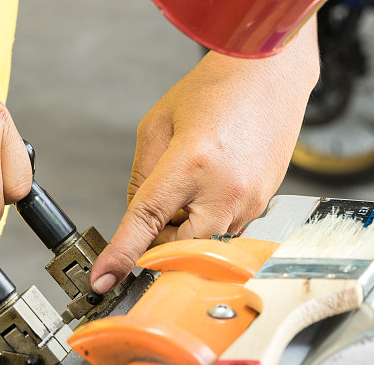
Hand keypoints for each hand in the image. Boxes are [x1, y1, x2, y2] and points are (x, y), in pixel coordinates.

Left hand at [89, 20, 318, 292]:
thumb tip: (137, 222)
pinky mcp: (262, 206)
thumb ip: (141, 179)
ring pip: (202, 244)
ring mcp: (250, 202)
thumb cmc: (214, 91)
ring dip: (185, 230)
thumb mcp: (157, 126)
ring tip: (191, 185)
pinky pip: (224, 232)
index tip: (103, 280)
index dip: (122, 255)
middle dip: (158, 243)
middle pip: (178, 249)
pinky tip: (211, 185)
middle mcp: (225, 189)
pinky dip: (207, 220)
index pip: (147, 221)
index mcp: (192, 162)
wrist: (270, 74)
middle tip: (155, 213)